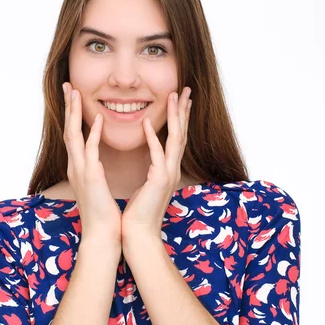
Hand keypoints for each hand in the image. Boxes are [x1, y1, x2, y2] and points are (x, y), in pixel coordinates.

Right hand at [62, 82, 122, 248]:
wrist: (102, 235)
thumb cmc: (102, 213)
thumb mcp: (97, 187)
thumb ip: (94, 172)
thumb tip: (96, 162)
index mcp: (79, 168)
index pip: (74, 136)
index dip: (73, 115)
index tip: (74, 96)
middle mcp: (75, 167)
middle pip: (68, 130)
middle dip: (67, 107)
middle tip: (67, 85)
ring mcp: (80, 171)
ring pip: (73, 136)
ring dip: (73, 113)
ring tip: (74, 92)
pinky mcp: (90, 178)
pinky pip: (90, 151)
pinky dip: (92, 133)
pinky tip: (97, 118)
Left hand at [121, 87, 191, 244]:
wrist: (139, 235)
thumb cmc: (140, 212)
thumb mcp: (148, 186)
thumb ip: (152, 170)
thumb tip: (151, 161)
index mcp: (169, 169)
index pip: (176, 138)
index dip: (179, 118)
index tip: (180, 99)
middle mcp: (172, 169)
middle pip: (181, 133)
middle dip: (183, 110)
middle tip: (185, 89)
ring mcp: (169, 174)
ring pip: (175, 139)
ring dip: (174, 116)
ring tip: (173, 96)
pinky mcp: (159, 181)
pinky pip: (156, 154)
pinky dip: (152, 137)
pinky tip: (146, 122)